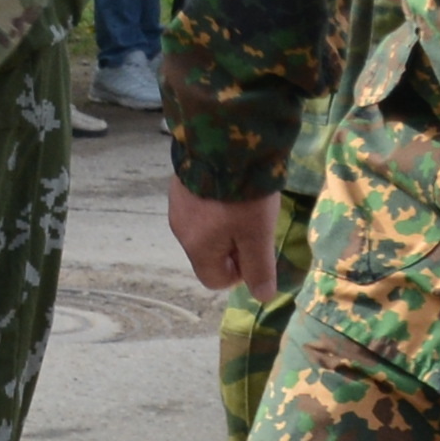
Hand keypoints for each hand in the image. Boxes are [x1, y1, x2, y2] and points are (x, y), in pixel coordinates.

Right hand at [169, 179, 277, 296]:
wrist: (222, 143)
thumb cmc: (243, 197)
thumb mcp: (258, 235)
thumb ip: (259, 268)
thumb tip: (261, 297)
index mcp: (198, 249)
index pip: (215, 280)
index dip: (239, 272)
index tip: (256, 249)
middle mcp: (181, 231)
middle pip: (209, 254)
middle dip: (233, 246)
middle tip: (254, 223)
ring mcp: (177, 205)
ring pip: (205, 229)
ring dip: (225, 224)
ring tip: (244, 201)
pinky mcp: (180, 184)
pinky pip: (199, 207)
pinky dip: (215, 203)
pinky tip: (229, 186)